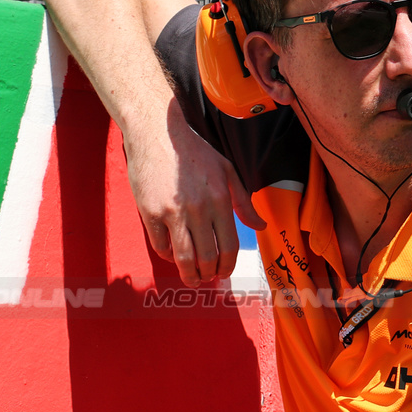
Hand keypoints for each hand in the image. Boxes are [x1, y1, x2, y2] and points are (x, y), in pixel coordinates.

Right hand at [126, 99, 265, 285]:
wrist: (157, 133)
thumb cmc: (195, 151)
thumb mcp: (226, 170)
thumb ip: (244, 201)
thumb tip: (261, 225)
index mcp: (220, 199)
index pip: (230, 246)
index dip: (228, 266)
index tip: (224, 273)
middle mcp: (198, 209)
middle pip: (207, 257)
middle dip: (210, 274)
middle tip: (208, 278)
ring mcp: (172, 212)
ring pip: (184, 257)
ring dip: (190, 274)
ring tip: (192, 278)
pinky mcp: (150, 212)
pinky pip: (161, 246)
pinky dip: (168, 256)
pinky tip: (173, 256)